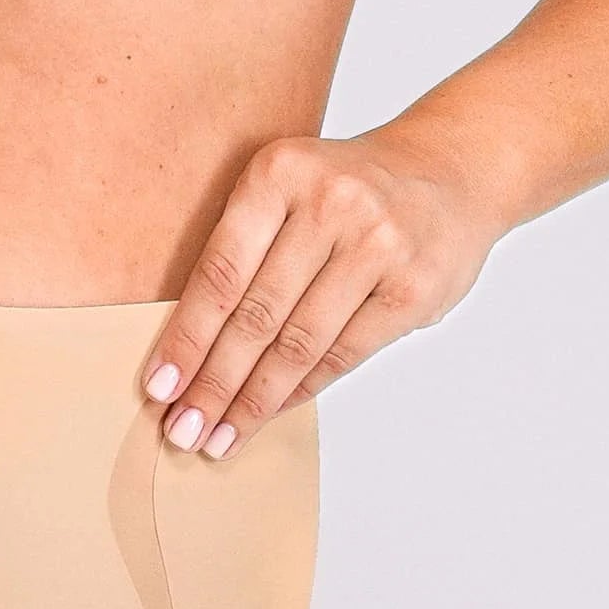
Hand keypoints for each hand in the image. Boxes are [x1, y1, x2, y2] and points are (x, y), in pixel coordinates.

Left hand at [139, 130, 501, 455]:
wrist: (450, 171)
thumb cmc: (347, 192)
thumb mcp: (288, 188)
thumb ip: (244, 249)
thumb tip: (187, 348)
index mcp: (279, 172)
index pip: (221, 272)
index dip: (186, 337)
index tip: (158, 388)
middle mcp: (329, 204)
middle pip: (256, 314)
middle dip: (213, 383)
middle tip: (181, 430)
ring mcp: (377, 245)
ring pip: (298, 343)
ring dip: (253, 400)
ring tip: (219, 438)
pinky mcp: (412, 287)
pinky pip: (344, 353)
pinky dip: (301, 389)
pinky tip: (271, 412)